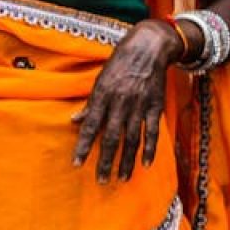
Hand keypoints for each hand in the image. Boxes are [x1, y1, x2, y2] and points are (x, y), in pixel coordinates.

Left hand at [73, 20, 176, 182]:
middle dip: (105, 161)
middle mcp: (120, 102)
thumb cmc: (118, 64)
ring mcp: (139, 105)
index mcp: (102, 95)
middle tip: (101, 181)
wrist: (148, 48)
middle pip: (111, 137)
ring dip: (126, 161)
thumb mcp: (99, 79)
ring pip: (131, 139)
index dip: (83, 146)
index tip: (76, 163)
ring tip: (121, 178)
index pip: (90, 126)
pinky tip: (146, 164)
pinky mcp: (155, 106)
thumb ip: (90, 103)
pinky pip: (152, 132)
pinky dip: (150, 149)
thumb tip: (75, 121)